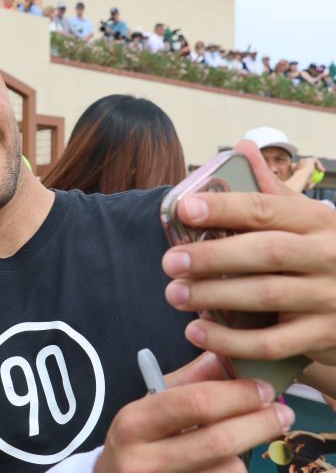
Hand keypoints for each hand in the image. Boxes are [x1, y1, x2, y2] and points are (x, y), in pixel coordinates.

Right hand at [94, 353, 294, 472]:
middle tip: (283, 412)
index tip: (263, 388)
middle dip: (259, 424)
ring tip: (237, 445)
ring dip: (244, 454)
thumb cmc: (138, 438)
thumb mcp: (153, 405)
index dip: (237, 394)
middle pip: (219, 441)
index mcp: (134, 422)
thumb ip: (192, 380)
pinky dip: (232, 471)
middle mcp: (143, 460)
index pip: (195, 403)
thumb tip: (230, 355)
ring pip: (228, 470)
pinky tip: (222, 465)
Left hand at [162, 140, 335, 365]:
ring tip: (174, 294)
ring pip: (267, 296)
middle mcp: (328, 256)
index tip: (184, 208)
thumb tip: (242, 147)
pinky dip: (231, 342)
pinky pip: (272, 343)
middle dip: (213, 256)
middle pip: (266, 253)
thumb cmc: (324, 255)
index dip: (224, 207)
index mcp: (318, 221)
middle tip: (169, 261)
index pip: (267, 208)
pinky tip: (197, 332)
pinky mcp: (322, 337)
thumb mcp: (308, 220)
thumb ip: (272, 191)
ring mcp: (328, 299)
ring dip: (215, 296)